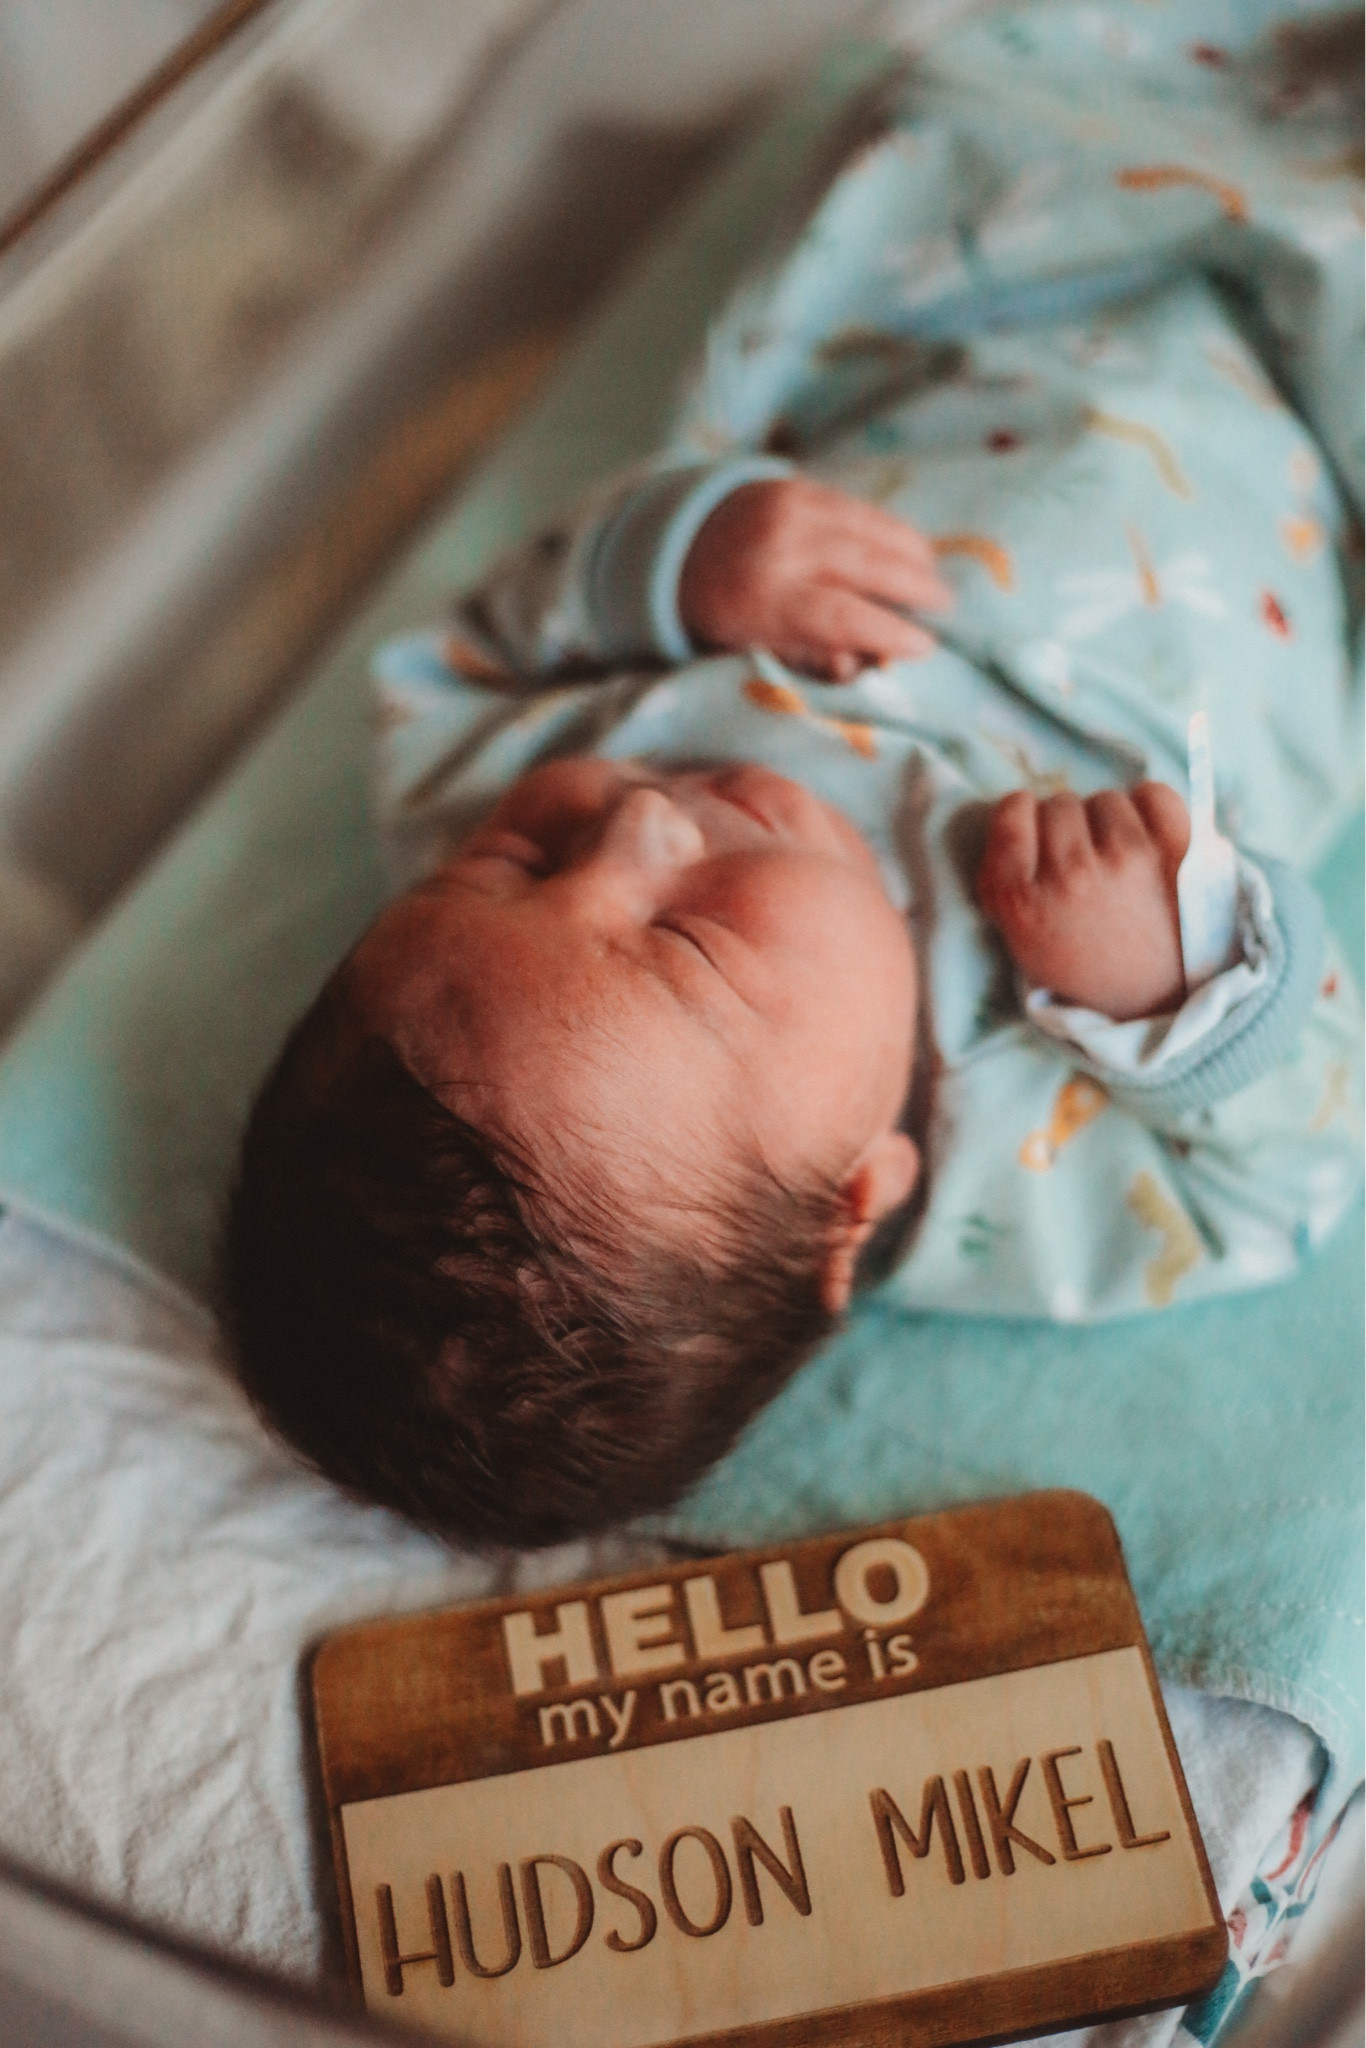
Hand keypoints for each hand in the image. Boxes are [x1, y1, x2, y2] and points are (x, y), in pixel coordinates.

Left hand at [678, 478, 953, 680]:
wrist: (673, 543)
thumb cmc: (719, 613)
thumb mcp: (751, 648)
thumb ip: (807, 656)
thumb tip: (865, 666)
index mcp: (764, 600)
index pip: (843, 617)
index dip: (890, 632)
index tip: (925, 648)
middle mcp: (782, 549)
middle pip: (869, 566)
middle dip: (916, 588)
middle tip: (946, 609)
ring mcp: (792, 510)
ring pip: (873, 529)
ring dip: (914, 554)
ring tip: (936, 580)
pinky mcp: (799, 486)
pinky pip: (860, 508)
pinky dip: (891, 530)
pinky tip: (911, 550)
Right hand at [976, 784, 1190, 1019]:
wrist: (1153, 999)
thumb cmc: (1082, 964)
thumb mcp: (1018, 936)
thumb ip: (1000, 878)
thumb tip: (1011, 814)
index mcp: (1022, 898)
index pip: (1011, 812)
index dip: (1024, 818)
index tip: (1036, 833)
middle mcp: (1069, 874)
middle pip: (1059, 803)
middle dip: (1068, 825)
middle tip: (1082, 857)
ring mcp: (1124, 858)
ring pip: (1104, 799)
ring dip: (1108, 820)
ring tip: (1118, 857)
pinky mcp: (1173, 850)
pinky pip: (1152, 794)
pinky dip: (1149, 809)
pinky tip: (1146, 839)